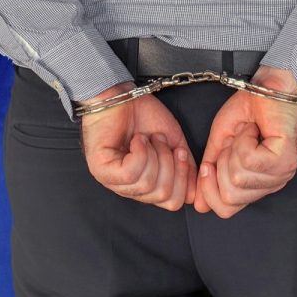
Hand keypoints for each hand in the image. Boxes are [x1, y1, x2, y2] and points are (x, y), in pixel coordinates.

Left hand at [78, 82, 197, 210]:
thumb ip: (185, 169)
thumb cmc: (143, 116)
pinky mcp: (101, 169)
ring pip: (147, 185)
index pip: (171, 202)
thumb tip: (196, 192)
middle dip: (171, 165)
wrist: (120, 94)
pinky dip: (141, 153)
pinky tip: (137, 140)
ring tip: (147, 138)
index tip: (181, 152)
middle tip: (161, 141)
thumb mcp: (173, 145)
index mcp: (144, 186)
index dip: (184, 179)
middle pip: (163, 196)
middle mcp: (127, 188)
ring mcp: (112, 181)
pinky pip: (130, 174)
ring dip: (155, 155)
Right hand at [195, 66, 296, 217]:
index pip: (228, 209)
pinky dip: (243, 141)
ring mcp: (281, 174)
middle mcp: (272, 184)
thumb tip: (197, 203)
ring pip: (237, 180)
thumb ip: (209, 172)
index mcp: (257, 184)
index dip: (209, 189)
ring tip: (245, 134)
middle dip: (219, 167)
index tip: (208, 166)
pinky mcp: (285, 160)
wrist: (270, 86)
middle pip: (230, 199)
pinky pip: (248, 161)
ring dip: (232, 150)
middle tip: (231, 144)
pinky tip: (252, 130)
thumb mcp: (220, 143)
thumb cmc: (249, 109)